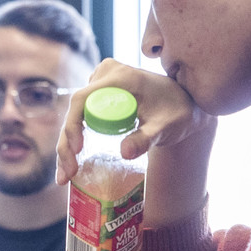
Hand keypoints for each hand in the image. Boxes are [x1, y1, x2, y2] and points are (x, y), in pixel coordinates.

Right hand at [57, 60, 206, 180]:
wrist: (184, 105)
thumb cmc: (178, 113)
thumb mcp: (166, 127)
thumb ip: (147, 138)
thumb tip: (125, 153)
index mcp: (120, 77)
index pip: (83, 98)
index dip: (73, 125)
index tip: (77, 150)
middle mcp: (106, 75)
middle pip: (75, 111)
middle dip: (66, 144)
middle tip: (66, 174)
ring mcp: (101, 83)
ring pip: (74, 116)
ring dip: (66, 145)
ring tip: (65, 176)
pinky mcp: (100, 94)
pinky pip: (81, 117)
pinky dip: (74, 140)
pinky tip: (70, 164)